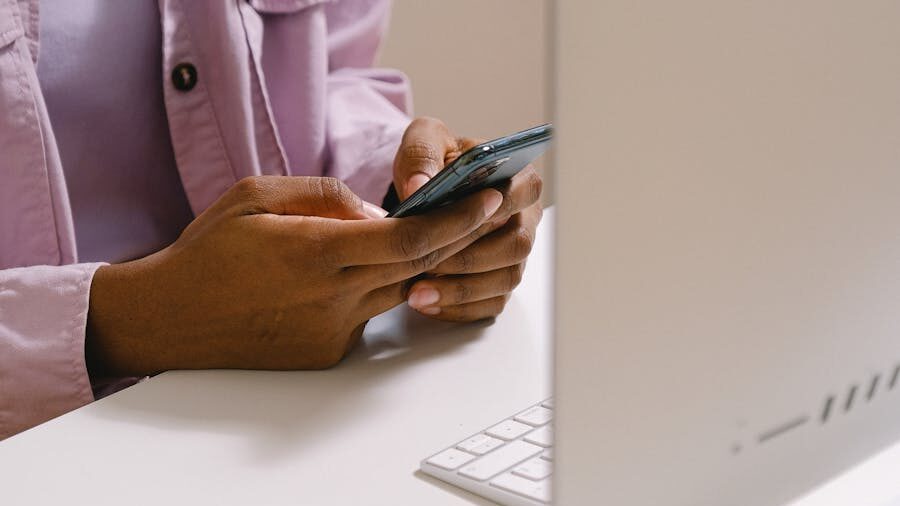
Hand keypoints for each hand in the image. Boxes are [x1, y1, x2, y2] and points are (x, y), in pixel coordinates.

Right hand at [86, 176, 502, 375]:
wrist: (171, 318)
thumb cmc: (208, 251)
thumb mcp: (258, 196)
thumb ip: (327, 196)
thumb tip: (380, 212)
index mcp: (315, 252)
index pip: (408, 238)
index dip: (454, 219)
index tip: (485, 200)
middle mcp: (331, 298)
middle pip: (417, 267)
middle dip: (454, 238)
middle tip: (478, 211)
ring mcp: (332, 331)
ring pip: (398, 291)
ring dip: (418, 264)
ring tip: (427, 234)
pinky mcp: (326, 353)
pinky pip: (369, 314)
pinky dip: (376, 289)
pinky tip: (359, 272)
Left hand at [392, 118, 542, 321]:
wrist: (427, 192)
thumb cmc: (435, 164)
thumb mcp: (425, 141)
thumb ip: (422, 154)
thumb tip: (420, 185)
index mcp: (517, 179)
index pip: (525, 193)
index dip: (497, 210)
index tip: (461, 222)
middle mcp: (524, 219)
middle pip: (517, 246)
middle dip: (470, 258)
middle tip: (428, 265)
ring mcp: (513, 254)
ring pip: (504, 280)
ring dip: (461, 290)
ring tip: (417, 292)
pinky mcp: (498, 282)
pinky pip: (490, 304)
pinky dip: (458, 308)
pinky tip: (426, 304)